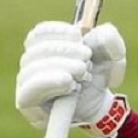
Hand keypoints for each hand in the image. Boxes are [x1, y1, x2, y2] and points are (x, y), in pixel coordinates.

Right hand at [16, 21, 129, 137]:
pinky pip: (28, 92)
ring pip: (32, 69)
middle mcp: (30, 63)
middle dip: (66, 52)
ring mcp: (25, 83)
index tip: (79, 37)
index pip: (39, 33)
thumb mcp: (111, 54)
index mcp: (44, 45)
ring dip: (63, 68)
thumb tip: (90, 35)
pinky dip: (50, 83)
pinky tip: (69, 83)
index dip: (59, 32)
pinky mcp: (27, 104)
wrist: (99, 103)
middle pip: (37, 50)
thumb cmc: (98, 74)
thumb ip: (108, 38)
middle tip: (87, 61)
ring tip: (83, 75)